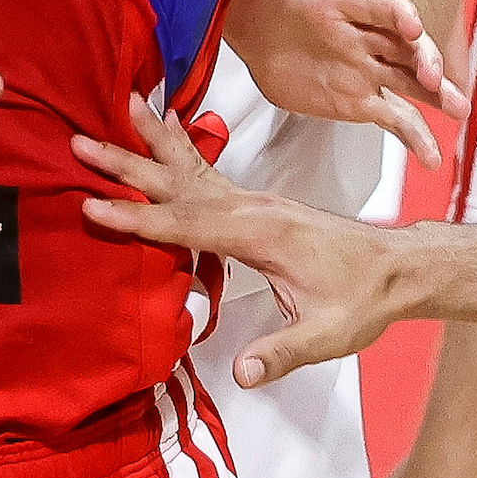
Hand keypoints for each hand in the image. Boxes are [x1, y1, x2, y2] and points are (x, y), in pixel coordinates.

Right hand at [75, 95, 403, 385]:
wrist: (396, 268)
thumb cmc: (363, 301)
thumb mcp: (329, 335)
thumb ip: (283, 353)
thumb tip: (241, 374)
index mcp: (260, 233)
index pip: (185, 225)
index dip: (137, 219)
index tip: (93, 206)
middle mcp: (251, 206)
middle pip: (178, 183)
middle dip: (127, 164)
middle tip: (80, 141)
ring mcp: (253, 200)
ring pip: (191, 167)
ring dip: (151, 140)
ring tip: (121, 103)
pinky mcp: (253, 203)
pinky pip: (207, 168)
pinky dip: (179, 144)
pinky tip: (165, 125)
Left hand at [223, 0, 466, 169]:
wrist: (259, 28)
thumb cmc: (276, 2)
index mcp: (360, 7)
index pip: (389, 8)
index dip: (401, 16)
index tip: (410, 28)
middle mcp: (371, 40)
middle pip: (410, 51)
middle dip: (431, 66)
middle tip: (439, 82)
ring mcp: (367, 72)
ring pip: (411, 87)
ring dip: (437, 99)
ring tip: (458, 112)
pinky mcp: (358, 102)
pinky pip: (394, 118)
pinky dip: (415, 137)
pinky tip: (429, 157)